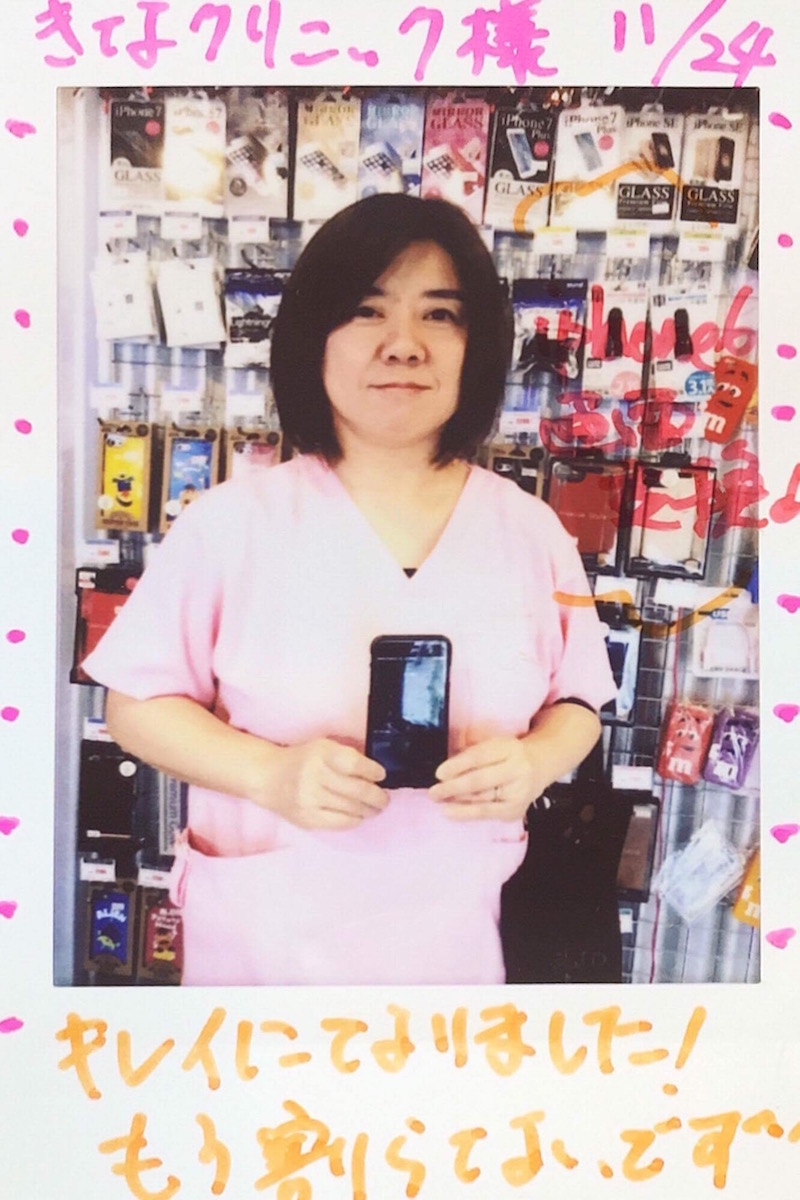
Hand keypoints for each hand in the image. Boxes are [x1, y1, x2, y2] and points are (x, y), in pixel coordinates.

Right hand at [254, 738, 388, 830]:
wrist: (268, 777)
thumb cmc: (303, 760)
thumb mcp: (323, 748)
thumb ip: (347, 757)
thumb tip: (376, 775)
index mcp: (321, 754)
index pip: (354, 764)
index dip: (372, 771)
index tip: (381, 775)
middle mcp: (315, 776)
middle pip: (357, 790)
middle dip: (377, 796)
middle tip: (384, 798)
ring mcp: (310, 799)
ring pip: (351, 809)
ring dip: (369, 810)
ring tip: (375, 808)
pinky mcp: (307, 819)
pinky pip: (340, 823)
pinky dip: (354, 820)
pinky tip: (358, 816)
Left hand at [428, 736, 548, 821]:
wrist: (540, 765)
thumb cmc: (507, 754)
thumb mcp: (493, 745)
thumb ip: (471, 754)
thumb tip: (445, 773)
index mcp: (509, 748)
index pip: (479, 757)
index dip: (458, 765)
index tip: (439, 773)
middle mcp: (517, 770)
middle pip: (480, 781)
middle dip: (454, 788)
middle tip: (433, 792)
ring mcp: (519, 792)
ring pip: (482, 800)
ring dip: (457, 802)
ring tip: (438, 802)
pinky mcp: (516, 810)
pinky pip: (487, 814)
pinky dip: (466, 814)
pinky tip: (450, 813)